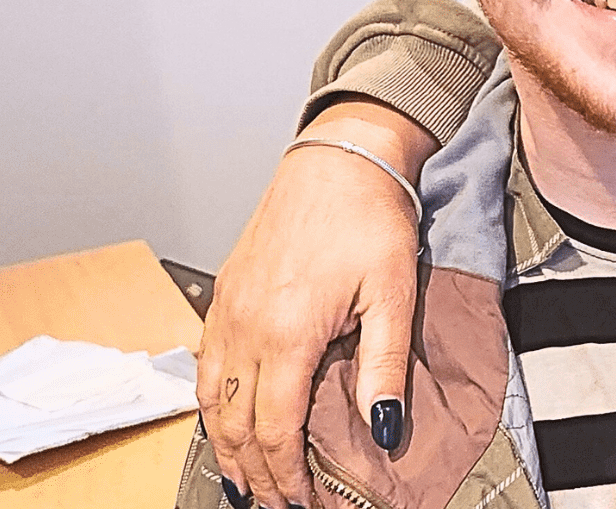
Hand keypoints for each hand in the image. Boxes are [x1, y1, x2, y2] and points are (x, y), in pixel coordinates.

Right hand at [196, 100, 433, 508]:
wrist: (340, 159)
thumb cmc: (370, 218)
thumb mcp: (392, 295)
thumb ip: (384, 368)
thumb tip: (383, 427)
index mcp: (286, 336)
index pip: (277, 433)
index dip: (289, 479)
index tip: (306, 505)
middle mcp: (244, 331)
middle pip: (238, 428)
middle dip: (258, 475)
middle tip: (279, 504)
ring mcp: (226, 313)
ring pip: (213, 403)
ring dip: (228, 448)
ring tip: (249, 481)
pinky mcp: (223, 295)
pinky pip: (205, 367)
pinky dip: (213, 406)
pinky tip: (227, 419)